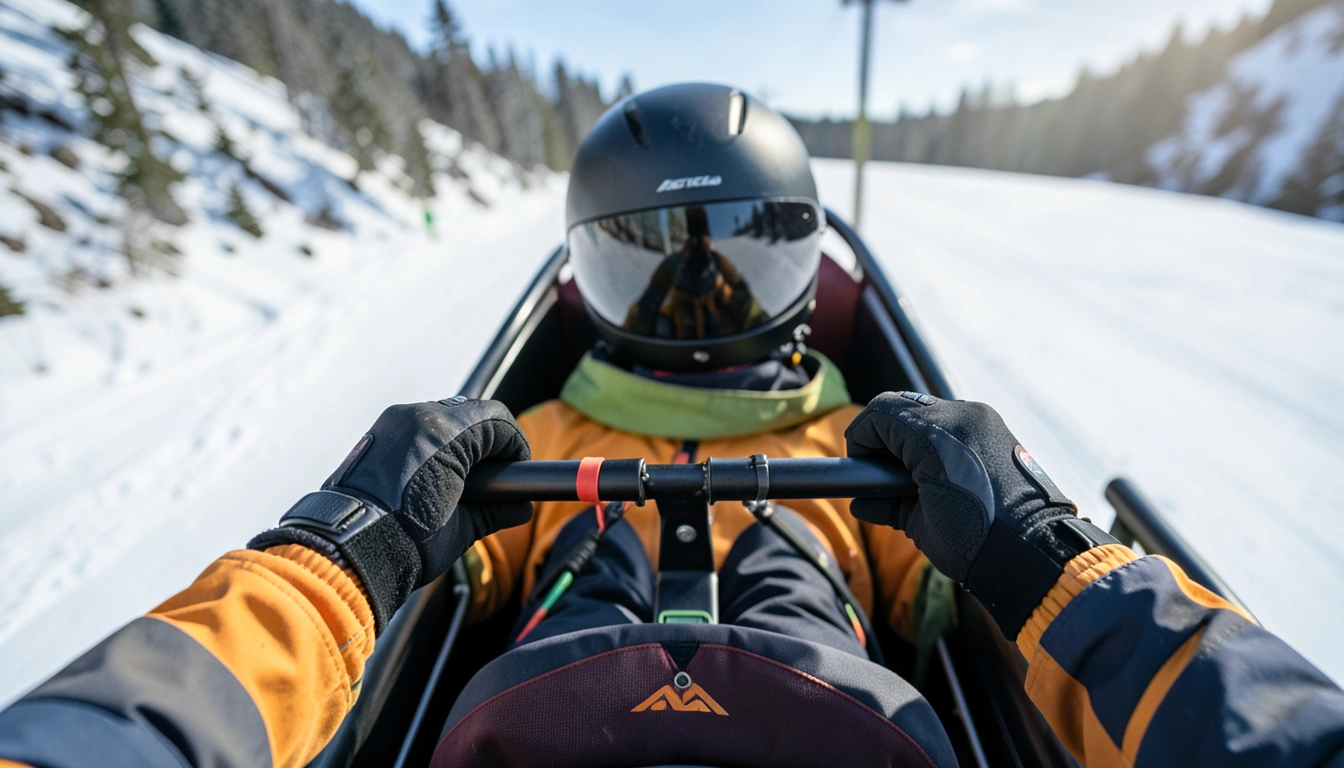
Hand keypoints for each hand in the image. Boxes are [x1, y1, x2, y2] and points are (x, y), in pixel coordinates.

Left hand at [250, 397, 530, 631]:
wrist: (349, 551)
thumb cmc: (406, 542)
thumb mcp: (462, 528)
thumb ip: (495, 510)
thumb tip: (520, 509)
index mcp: (446, 435)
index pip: (498, 422)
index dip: (514, 445)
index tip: (518, 467)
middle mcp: (418, 418)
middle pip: (471, 414)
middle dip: (488, 442)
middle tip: (494, 474)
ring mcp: (393, 423)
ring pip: (442, 418)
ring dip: (459, 441)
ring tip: (462, 477)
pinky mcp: (376, 434)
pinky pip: (416, 428)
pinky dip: (431, 444)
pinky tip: (433, 475)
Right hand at [845, 392, 1114, 638]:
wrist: (1032, 552)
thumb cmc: (973, 542)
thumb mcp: (918, 523)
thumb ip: (884, 503)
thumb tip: (862, 502)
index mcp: (935, 437)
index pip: (879, 415)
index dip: (861, 439)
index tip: (860, 466)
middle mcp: (960, 417)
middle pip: (901, 407)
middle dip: (884, 436)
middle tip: (880, 470)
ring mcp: (982, 420)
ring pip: (926, 411)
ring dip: (910, 436)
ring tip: (910, 474)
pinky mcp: (995, 429)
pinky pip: (953, 422)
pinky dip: (936, 440)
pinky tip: (936, 471)